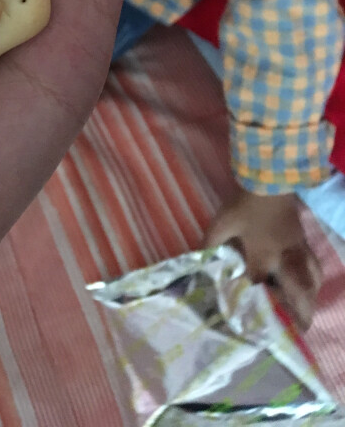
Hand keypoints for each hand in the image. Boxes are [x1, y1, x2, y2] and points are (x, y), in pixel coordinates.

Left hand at [205, 184, 321, 329]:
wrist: (270, 181)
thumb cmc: (245, 204)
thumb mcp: (222, 223)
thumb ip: (210, 243)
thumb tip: (198, 260)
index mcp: (261, 256)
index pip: (257, 286)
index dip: (253, 303)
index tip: (250, 320)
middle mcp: (283, 259)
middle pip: (297, 291)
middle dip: (299, 313)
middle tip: (298, 332)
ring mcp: (297, 250)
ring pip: (311, 281)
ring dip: (310, 299)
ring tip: (307, 315)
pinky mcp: (304, 242)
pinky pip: (315, 267)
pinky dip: (314, 281)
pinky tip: (311, 286)